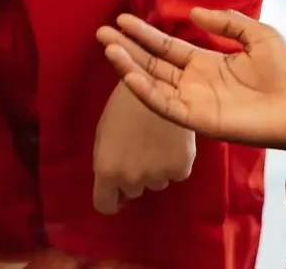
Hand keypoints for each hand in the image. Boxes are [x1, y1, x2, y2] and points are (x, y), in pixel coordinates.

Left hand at [92, 80, 194, 214]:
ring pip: (155, 182)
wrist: (156, 82)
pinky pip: (175, 174)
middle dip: (134, 175)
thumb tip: (112, 182)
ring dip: (155, 168)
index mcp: (107, 169)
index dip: (110, 197)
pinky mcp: (181, 168)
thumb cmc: (124, 102)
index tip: (115, 190)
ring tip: (155, 139)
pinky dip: (174, 161)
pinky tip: (171, 139)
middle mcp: (132, 179)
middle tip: (139, 148)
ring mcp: (158, 176)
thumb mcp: (104, 132)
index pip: (105, 205)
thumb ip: (106, 161)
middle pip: (132, 191)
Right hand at [96, 6, 285, 151]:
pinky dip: (146, 91)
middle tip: (101, 32)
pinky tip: (130, 74)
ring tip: (109, 48)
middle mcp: (196, 83)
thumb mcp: (257, 34)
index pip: (167, 47)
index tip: (122, 19)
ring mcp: (196, 102)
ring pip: (154, 84)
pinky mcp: (200, 120)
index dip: (145, 34)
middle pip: (153, 64)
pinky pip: (166, 106)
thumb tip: (192, 15)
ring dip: (130, 67)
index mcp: (208, 63)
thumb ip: (226, 22)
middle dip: (127, 48)